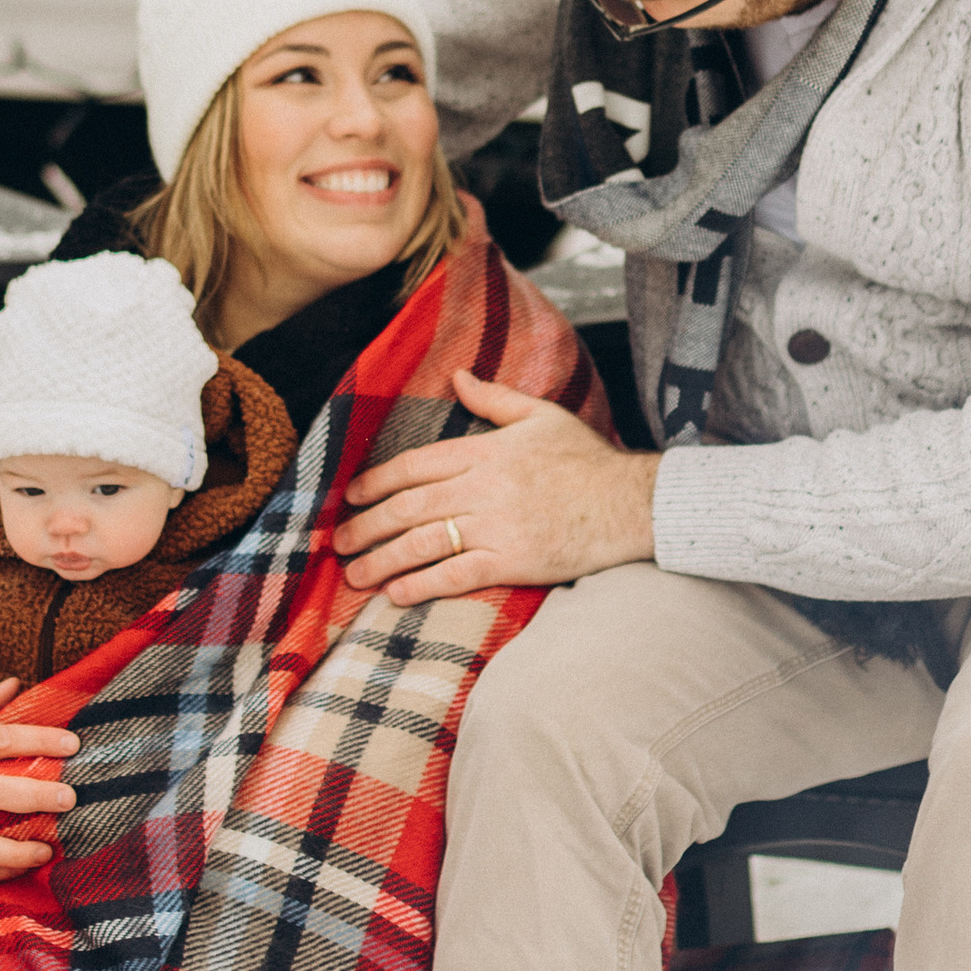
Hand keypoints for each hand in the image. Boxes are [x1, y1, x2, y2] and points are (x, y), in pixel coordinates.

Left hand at [333, 372, 660, 603]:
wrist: (630, 503)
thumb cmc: (587, 461)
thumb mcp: (541, 416)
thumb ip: (494, 398)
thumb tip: (458, 376)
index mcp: (485, 450)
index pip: (415, 465)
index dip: (376, 482)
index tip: (351, 497)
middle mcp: (483, 487)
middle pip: (408, 506)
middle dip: (367, 525)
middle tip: (339, 542)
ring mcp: (497, 525)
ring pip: (423, 542)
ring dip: (382, 560)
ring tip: (355, 575)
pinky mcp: (513, 560)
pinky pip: (455, 573)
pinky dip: (421, 584)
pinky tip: (396, 594)